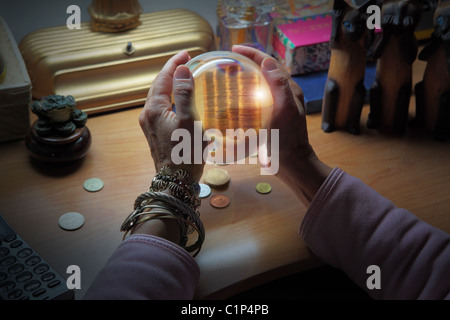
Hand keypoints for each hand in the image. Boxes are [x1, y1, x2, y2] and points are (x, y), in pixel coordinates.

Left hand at [139, 50, 204, 182]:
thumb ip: (185, 93)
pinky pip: (162, 109)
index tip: (186, 53)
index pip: (162, 78)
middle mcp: (148, 115)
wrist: (176, 181)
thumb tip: (182, 69)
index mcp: (154, 109)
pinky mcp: (155, 133)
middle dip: (171, 72)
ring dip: (171, 86)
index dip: (174, 64)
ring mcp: (150, 125)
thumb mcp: (189, 121)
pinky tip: (181, 102)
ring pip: (159, 98)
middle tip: (186, 62)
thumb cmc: (185, 153)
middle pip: (158, 87)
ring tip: (185, 78)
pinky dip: (171, 99)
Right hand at [232, 45, 331, 203]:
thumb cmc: (288, 139)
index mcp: (288, 90)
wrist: (291, 164)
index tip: (234, 50)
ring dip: (244, 79)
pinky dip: (242, 97)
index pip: (270, 63)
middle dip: (247, 63)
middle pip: (263, 72)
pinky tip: (230, 103)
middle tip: (227, 63)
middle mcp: (283, 96)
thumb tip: (266, 62)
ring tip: (226, 79)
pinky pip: (254, 103)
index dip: (253, 54)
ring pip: (258, 87)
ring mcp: (275, 108)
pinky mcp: (268, 119)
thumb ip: (278, 86)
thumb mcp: (285, 110)